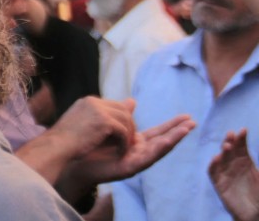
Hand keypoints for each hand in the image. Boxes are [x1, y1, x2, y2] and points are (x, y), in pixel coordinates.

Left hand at [58, 101, 193, 190]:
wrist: (74, 158)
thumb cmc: (91, 144)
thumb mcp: (111, 126)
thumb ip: (123, 115)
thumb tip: (132, 100)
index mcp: (135, 142)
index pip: (157, 132)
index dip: (171, 125)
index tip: (187, 115)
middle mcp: (138, 152)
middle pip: (163, 140)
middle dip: (178, 132)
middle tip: (193, 122)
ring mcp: (135, 161)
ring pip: (158, 150)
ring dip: (173, 140)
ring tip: (186, 130)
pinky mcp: (129, 168)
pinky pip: (146, 159)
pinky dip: (157, 150)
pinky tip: (166, 142)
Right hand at [210, 130, 258, 220]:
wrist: (253, 214)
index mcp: (246, 163)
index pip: (242, 148)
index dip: (242, 139)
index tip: (243, 130)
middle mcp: (234, 165)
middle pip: (230, 150)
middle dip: (230, 141)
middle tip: (231, 134)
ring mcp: (225, 173)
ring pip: (221, 159)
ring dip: (223, 152)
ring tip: (226, 146)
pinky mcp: (218, 183)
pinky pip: (213, 172)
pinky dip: (213, 165)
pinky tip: (216, 159)